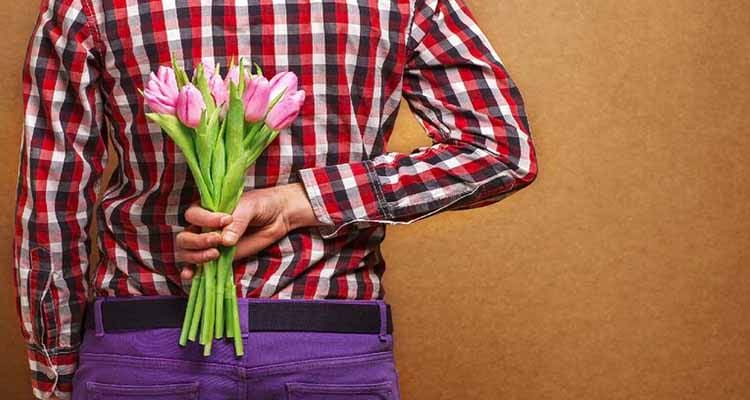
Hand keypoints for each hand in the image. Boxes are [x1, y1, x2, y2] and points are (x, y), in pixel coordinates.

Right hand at [175, 183, 320, 279]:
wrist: (277, 217)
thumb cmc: (261, 205)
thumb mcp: (250, 207)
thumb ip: (237, 222)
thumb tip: (226, 241)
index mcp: (207, 208)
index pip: (193, 215)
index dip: (205, 219)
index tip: (226, 219)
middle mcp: (203, 226)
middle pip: (185, 237)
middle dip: (198, 241)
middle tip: (218, 240)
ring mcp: (209, 244)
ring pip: (187, 253)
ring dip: (196, 256)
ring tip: (215, 254)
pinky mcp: (218, 258)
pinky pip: (198, 266)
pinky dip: (191, 271)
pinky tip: (190, 275)